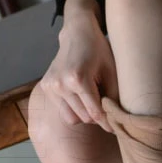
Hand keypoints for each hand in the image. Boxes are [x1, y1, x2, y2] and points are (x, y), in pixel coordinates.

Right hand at [39, 12, 118, 131]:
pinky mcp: (45, 87)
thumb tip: (116, 123)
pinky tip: (79, 94)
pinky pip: (63, 110)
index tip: (116, 128)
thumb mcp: (112, 72)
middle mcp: (61, 84)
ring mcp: (50, 86)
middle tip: (104, 105)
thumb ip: (114, 98)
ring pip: (72, 118)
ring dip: (84, 114)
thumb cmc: (99, 51)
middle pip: (84, 118)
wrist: (77, 33)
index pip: (95, 113)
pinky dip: (74, 108)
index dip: (108, 122)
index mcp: (78, 79)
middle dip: (97, 116)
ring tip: (92, 99)